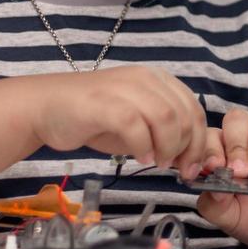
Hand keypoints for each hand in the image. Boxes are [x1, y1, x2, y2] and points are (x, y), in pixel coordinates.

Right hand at [26, 65, 208, 175]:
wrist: (47, 107)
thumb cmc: (94, 118)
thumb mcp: (138, 122)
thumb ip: (164, 132)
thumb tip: (190, 158)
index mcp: (158, 80)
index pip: (194, 109)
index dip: (200, 141)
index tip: (193, 167)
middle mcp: (145, 78)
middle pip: (185, 114)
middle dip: (188, 148)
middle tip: (176, 170)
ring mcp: (124, 88)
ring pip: (166, 118)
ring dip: (168, 147)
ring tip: (156, 163)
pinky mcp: (104, 103)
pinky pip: (135, 125)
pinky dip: (143, 146)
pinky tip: (139, 158)